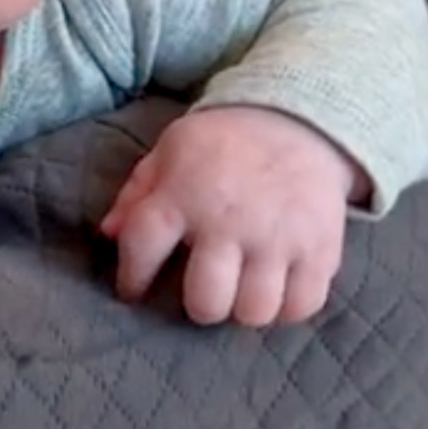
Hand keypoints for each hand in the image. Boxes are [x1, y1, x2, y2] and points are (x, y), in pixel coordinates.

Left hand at [101, 105, 363, 326]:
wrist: (299, 117)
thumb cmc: (225, 142)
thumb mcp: (171, 150)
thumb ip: (137, 193)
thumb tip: (108, 234)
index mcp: (183, 194)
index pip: (141, 250)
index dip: (132, 277)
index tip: (134, 288)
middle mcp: (229, 221)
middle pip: (207, 300)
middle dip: (201, 305)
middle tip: (206, 292)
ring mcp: (277, 237)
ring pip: (256, 311)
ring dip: (245, 309)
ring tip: (243, 293)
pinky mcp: (319, 246)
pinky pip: (303, 304)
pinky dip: (289, 307)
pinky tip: (279, 290)